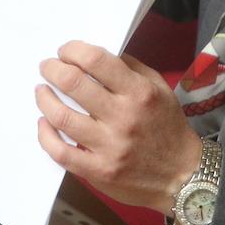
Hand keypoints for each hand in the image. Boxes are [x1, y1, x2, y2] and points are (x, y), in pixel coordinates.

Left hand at [36, 41, 202, 212]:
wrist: (182, 174)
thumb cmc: (168, 128)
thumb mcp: (160, 89)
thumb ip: (131, 69)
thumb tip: (97, 55)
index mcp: (139, 92)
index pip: (97, 61)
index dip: (74, 50)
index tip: (65, 50)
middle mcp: (123, 117)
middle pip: (73, 84)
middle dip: (53, 69)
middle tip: (47, 66)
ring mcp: (109, 146)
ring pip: (61, 117)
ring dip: (44, 99)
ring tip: (42, 91)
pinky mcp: (98, 171)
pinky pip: (60, 152)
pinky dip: (45, 135)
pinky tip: (44, 123)